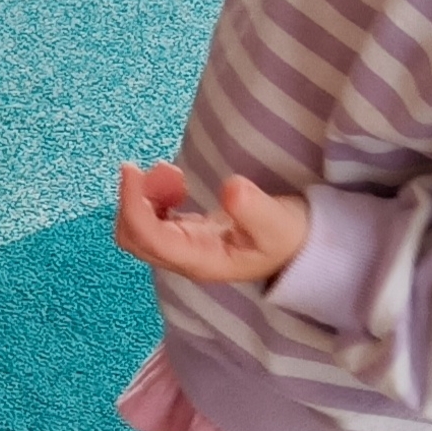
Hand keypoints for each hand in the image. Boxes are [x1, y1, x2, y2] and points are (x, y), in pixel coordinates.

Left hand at [115, 160, 309, 286]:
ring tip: (173, 173)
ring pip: (139, 228)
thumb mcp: (279, 223)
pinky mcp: (184, 235)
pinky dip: (152, 198)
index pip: (150, 238)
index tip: (132, 170)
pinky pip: (151, 220)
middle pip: (133, 238)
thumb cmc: (289, 237)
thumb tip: (230, 188)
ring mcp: (182, 248)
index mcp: (201, 261)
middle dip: (134, 200)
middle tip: (163, 169)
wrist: (299, 247)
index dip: (133, 205)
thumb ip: (256, 209)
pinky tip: (176, 183)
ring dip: (143, 197)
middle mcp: (186, 259)